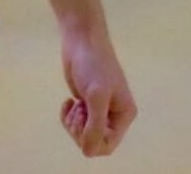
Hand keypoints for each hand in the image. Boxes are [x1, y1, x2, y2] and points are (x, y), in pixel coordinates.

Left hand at [59, 30, 136, 156]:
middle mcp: (113, 115)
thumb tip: (88, 151)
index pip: (107, 145)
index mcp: (123, 115)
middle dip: (80, 130)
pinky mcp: (84, 101)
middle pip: (94, 141)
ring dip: (73, 123)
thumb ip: (95, 126)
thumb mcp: (96, 96)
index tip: (82, 121)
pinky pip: (74, 121)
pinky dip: (67, 115)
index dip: (91, 140)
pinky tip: (67, 102)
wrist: (81, 39)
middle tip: (77, 111)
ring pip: (82, 133)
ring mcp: (98, 108)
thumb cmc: (93, 65)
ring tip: (73, 105)